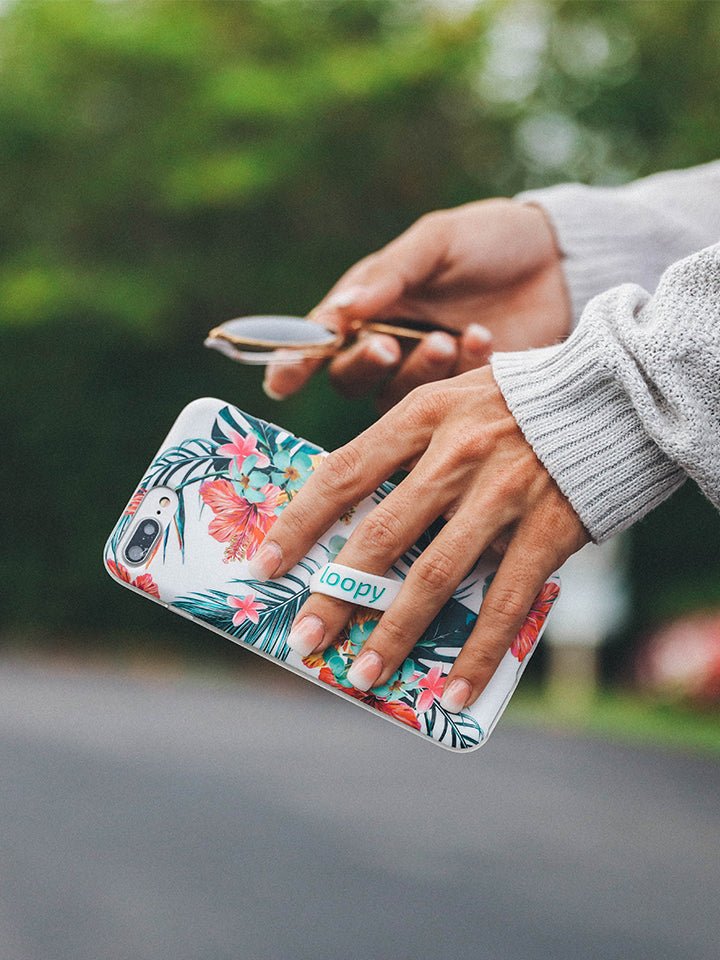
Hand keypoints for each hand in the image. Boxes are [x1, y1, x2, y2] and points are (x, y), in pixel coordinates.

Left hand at [250, 366, 588, 710]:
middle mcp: (456, 454)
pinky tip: (451, 691)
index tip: (263, 567)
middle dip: (335, 594)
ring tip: (363, 674)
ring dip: (393, 632)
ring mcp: (502, 494)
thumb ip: (403, 450)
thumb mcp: (450, 402)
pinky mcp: (547, 530)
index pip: (342, 474)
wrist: (613, 394)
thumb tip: (351, 519)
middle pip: (380, 536)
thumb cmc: (515, 403)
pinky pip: (504, 604)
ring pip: (434, 577)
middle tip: (303, 638)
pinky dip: (476, 653)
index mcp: (422, 415)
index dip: (298, 525)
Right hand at [264, 200, 570, 411]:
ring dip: (417, 371)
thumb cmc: (490, 241)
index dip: (294, 362)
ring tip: (450, 337)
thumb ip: (391, 272)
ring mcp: (427, 375)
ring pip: (395, 398)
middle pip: (349, 379)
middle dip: (364, 365)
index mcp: (370, 303)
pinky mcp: (464, 395)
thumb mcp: (438, 241)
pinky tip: (484, 338)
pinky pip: (446, 400)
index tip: (281, 381)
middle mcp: (389, 344)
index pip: (320, 339)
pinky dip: (461, 370)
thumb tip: (343, 309)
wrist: (560, 262)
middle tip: (389, 347)